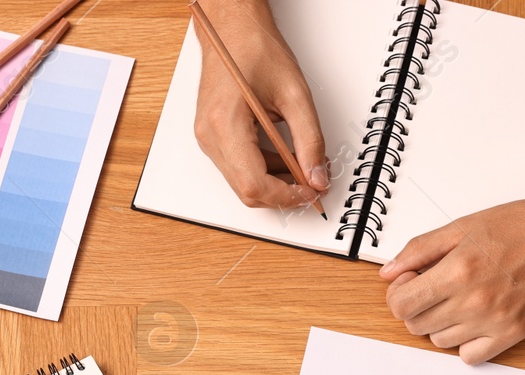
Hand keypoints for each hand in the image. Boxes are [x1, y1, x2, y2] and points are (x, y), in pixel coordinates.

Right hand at [192, 0, 327, 209]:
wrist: (231, 29)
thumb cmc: (255, 49)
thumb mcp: (295, 94)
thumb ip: (310, 140)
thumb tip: (316, 175)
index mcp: (224, 124)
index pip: (253, 184)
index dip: (285, 196)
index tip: (310, 192)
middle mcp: (209, 136)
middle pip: (247, 190)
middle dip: (283, 192)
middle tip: (312, 181)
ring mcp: (208, 138)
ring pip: (243, 182)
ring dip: (275, 181)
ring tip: (302, 163)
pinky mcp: (212, 137)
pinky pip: (239, 167)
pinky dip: (264, 169)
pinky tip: (284, 156)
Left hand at [380, 189, 524, 363]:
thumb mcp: (463, 226)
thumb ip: (421, 250)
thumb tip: (390, 271)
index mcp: (459, 270)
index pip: (401, 305)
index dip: (398, 294)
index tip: (409, 283)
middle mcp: (475, 300)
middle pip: (417, 325)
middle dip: (418, 306)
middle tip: (434, 287)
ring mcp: (494, 321)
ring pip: (440, 341)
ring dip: (441, 323)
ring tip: (459, 298)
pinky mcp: (512, 334)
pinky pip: (470, 356)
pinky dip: (466, 342)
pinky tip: (473, 319)